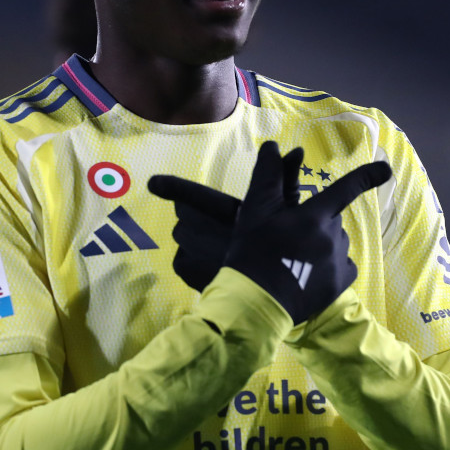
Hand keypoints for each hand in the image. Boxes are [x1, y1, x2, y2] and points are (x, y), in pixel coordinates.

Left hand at [148, 147, 302, 292]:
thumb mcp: (286, 212)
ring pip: (182, 233)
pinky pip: (180, 256)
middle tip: (214, 221)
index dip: (171, 186)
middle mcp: (202, 229)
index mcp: (225, 212)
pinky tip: (210, 262)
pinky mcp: (185, 270)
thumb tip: (297, 150)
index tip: (152, 182)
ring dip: (193, 233)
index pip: (192, 193)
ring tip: (214, 243)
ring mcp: (190, 251)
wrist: (270, 299)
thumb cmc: (281, 253)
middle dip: (195, 212)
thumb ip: (286, 178)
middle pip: (185, 211)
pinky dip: (192, 256)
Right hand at [151, 142, 390, 323]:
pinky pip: (344, 265)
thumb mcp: (255, 210)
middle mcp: (332, 236)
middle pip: (331, 219)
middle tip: (289, 237)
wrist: (254, 301)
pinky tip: (311, 274)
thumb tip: (273, 145)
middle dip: (316, 222)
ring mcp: (339, 261)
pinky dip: (332, 266)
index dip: (366, 177)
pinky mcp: (341, 283)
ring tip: (296, 259)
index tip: (387, 170)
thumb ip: (268, 176)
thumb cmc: (252, 252)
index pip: (344, 190)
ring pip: (337, 242)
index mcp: (313, 217)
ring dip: (322, 244)